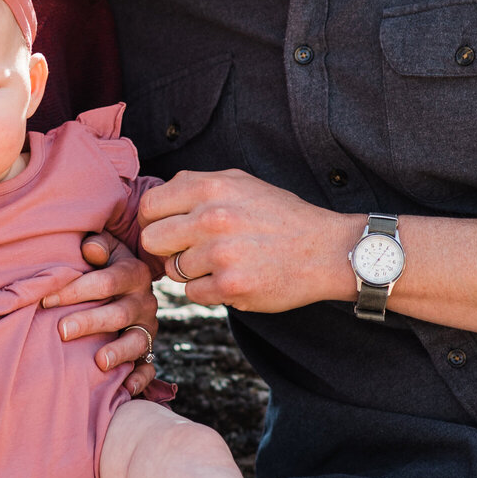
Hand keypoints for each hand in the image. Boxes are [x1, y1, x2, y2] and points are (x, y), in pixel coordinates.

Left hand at [41, 232, 158, 394]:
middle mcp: (144, 301)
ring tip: (99, 362)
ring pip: (138, 342)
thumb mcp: (107, 249)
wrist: (131, 286)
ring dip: (119, 352)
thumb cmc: (107, 265)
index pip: (106, 281)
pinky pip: (149, 368)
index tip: (46, 300)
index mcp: (134, 273)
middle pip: (119, 313)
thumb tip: (89, 248)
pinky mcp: (149, 351)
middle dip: (90, 322)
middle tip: (62, 330)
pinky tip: (125, 389)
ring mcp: (148, 328)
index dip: (75, 290)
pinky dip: (140, 379)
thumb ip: (99, 245)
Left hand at [138, 169, 355, 311]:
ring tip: (222, 262)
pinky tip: (232, 278)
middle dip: (166, 248)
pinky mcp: (232, 286)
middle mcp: (211, 217)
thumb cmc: (280, 216)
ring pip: (173, 270)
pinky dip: (208, 290)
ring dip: (191, 271)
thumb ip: (196, 187)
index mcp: (210, 186)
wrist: (326, 250)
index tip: (166, 229)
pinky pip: (193, 294)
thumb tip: (155, 204)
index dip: (153, 220)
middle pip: (152, 240)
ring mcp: (221, 254)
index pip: (150, 206)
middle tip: (188, 251)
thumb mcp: (240, 183)